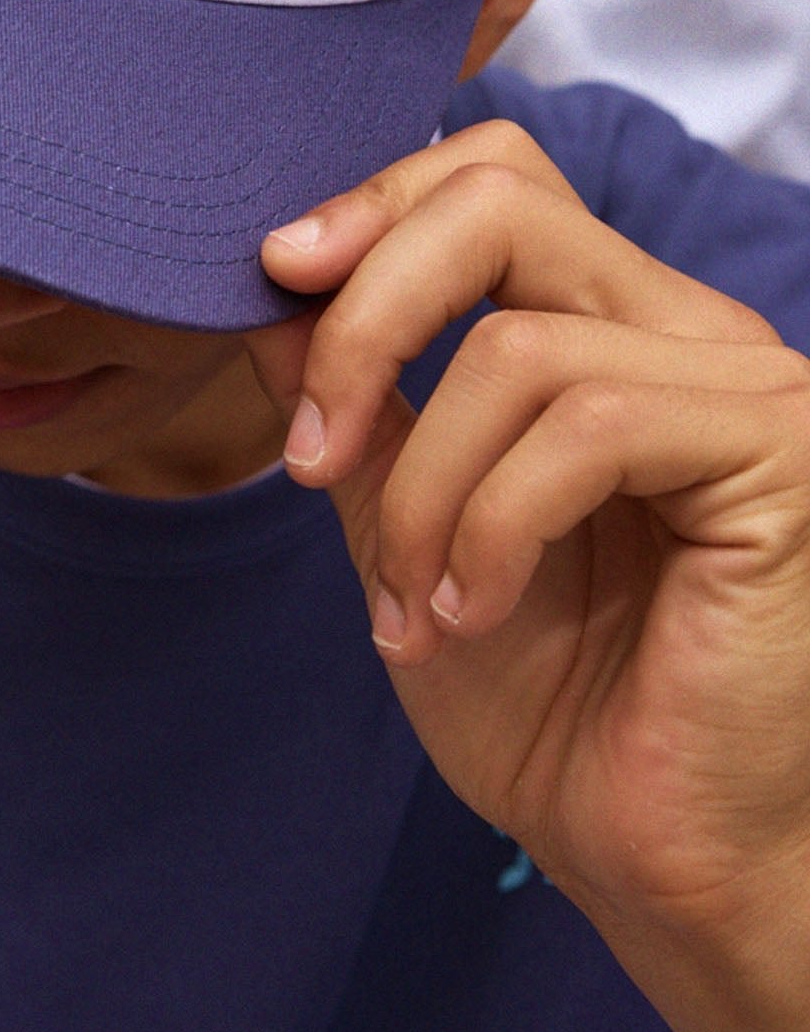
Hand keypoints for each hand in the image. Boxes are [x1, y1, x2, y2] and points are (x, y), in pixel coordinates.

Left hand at [248, 120, 809, 1031]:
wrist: (646, 853)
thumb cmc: (540, 695)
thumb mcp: (402, 522)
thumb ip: (356, 404)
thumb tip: (272, 298)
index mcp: (606, 323)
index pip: (493, 179)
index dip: (373, 203)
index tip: (272, 277)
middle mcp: (683, 327)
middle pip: (504, 203)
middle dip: (368, 316)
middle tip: (309, 449)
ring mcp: (742, 381)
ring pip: (522, 347)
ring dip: (424, 485)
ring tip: (408, 599)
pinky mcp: (778, 453)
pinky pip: (592, 425)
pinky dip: (493, 523)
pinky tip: (473, 609)